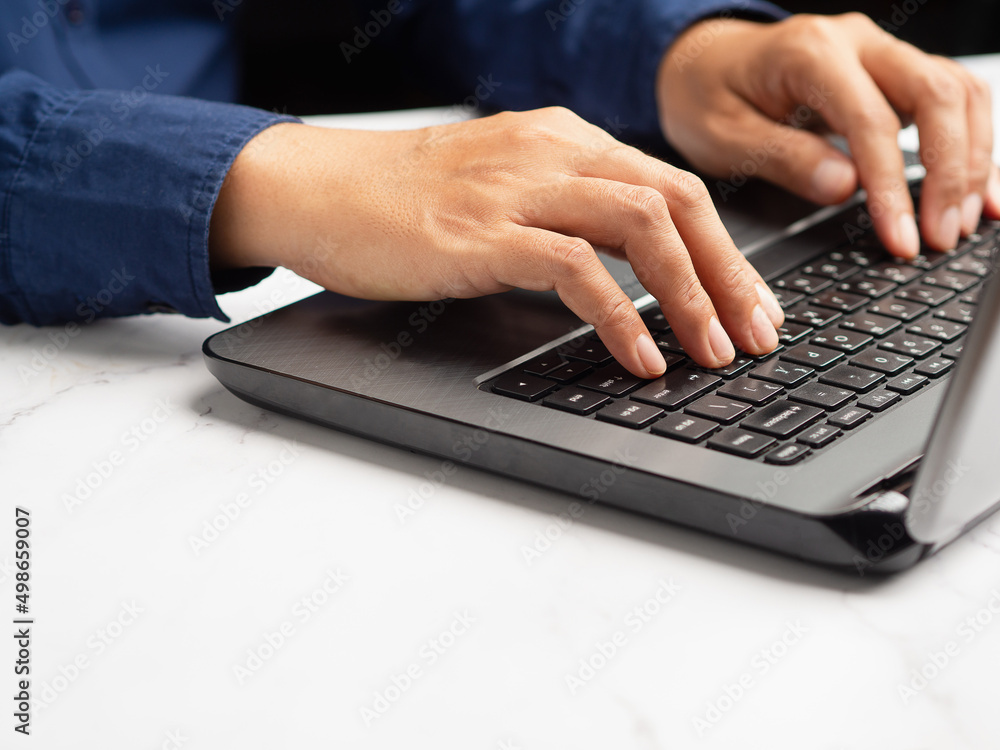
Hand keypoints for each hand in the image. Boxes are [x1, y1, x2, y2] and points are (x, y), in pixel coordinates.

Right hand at [210, 111, 783, 376]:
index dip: (727, 251)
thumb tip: (631, 266)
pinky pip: (576, 268)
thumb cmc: (405, 200)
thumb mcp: (504, 190)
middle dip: (732, 275)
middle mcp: (553, 152)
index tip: (754, 306)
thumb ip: (568, 210)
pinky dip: (620, 316)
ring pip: (642, 226)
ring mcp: (518, 189)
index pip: (674, 188)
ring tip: (714, 353)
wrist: (318, 188)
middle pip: (677, 202)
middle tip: (759, 337)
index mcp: (566, 140)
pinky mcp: (481, 234)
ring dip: (692, 295)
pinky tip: (639, 356)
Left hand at [657, 12, 999, 256]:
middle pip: (937, 96)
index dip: (892, 186)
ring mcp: (881, 53)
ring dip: (970, 160)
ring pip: (957, 93)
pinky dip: (972, 144)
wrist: (704, 63)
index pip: (872, 122)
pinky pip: (951, 100)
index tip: (901, 238)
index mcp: (811, 53)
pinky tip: (977, 190)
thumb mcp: (724, 137)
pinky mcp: (893, 73)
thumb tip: (845, 188)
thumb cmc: (707, 96)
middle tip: (941, 236)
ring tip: (962, 222)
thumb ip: (784, 158)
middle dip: (949, 173)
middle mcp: (858, 43)